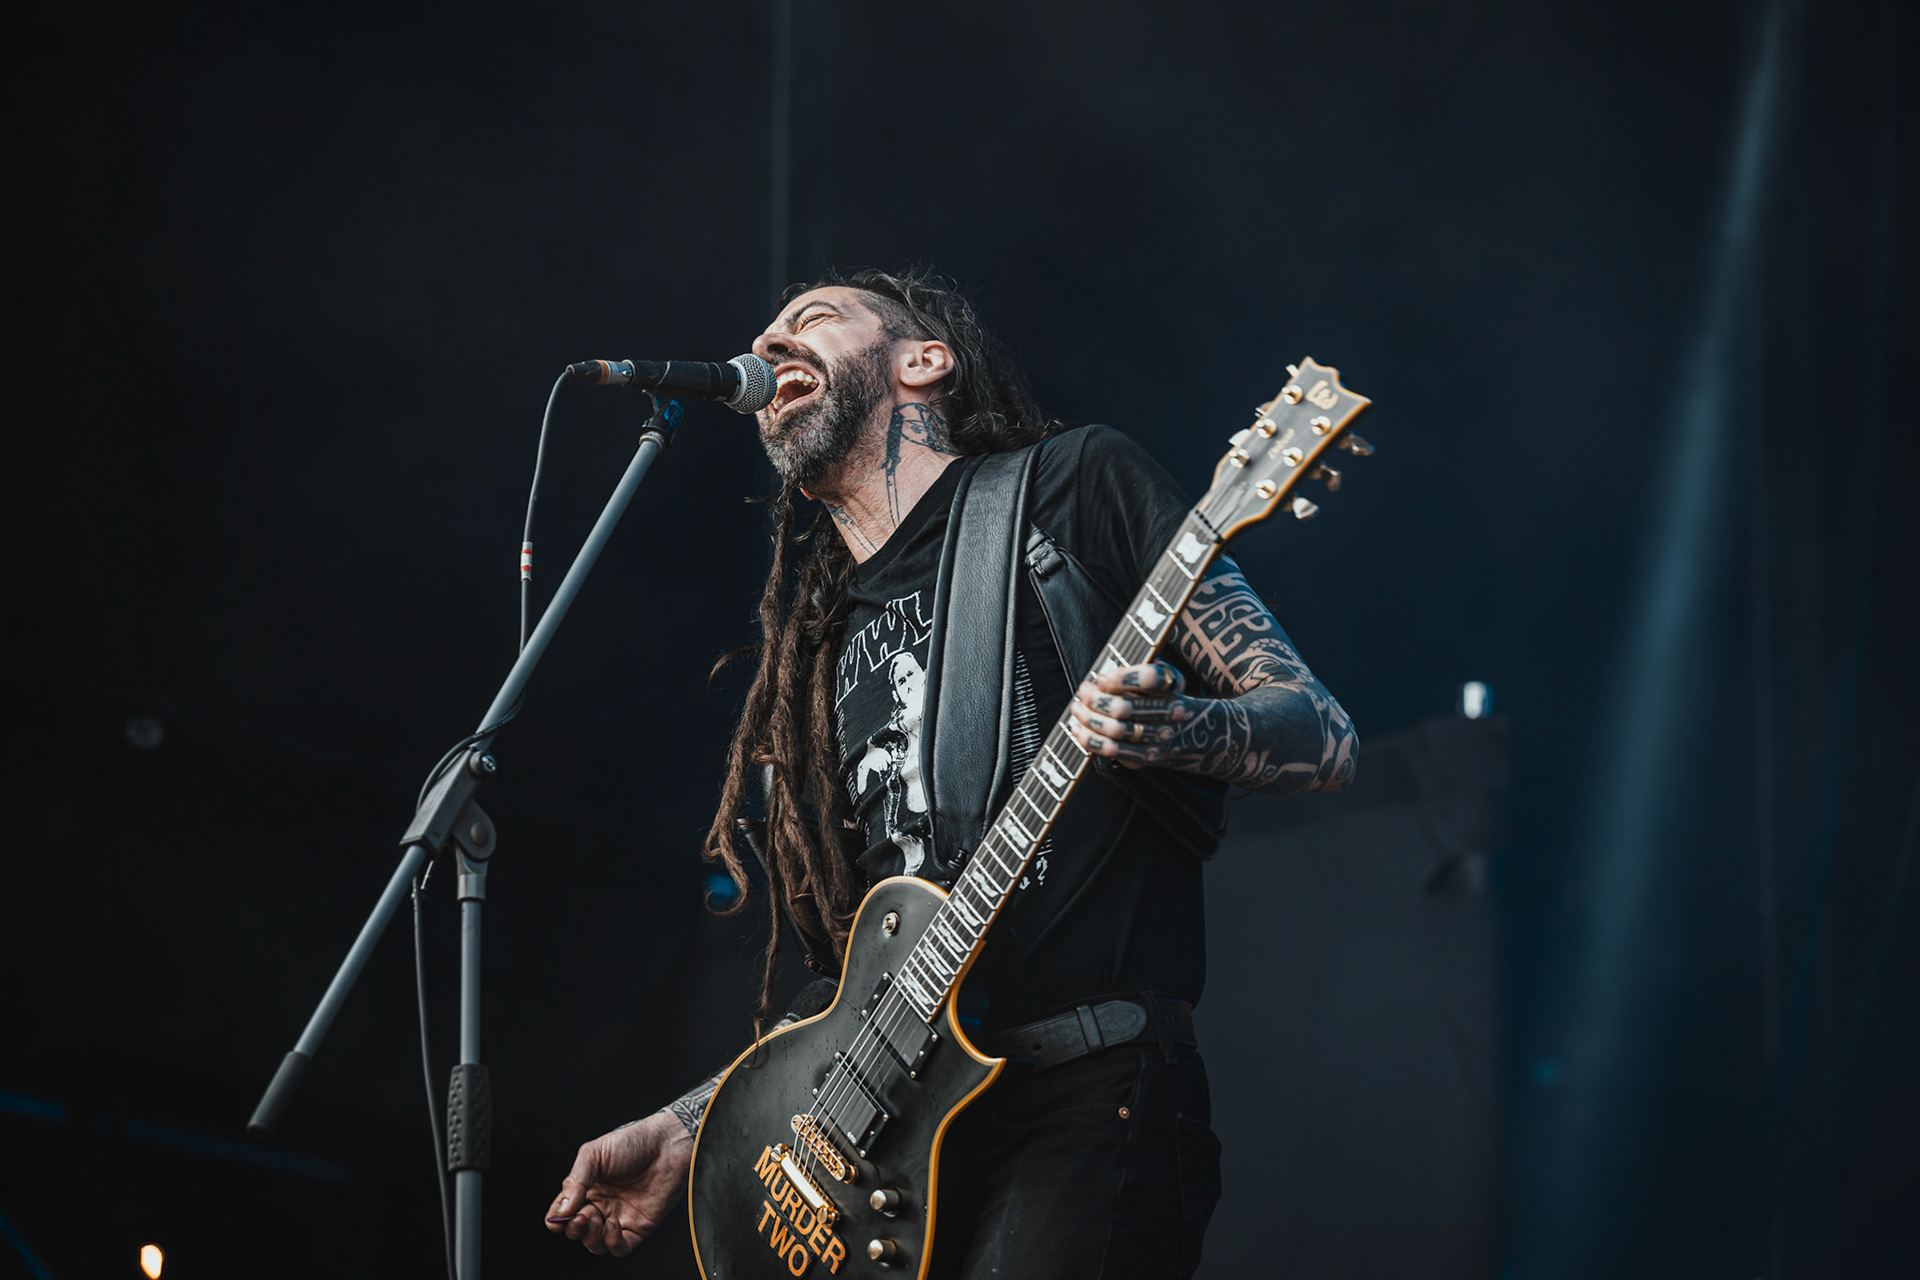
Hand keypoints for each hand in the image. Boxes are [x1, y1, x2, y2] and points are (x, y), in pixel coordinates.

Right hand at [545, 1111, 692, 1255]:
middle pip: (577, 1231)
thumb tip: (561, 1211)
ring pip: (595, 1244)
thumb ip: (575, 1181)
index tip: (557, 1218)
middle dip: (574, 1229)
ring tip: (598, 1219)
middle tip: (581, 1217)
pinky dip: (612, 1242)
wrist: (667, 1143)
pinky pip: (620, 1248)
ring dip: (591, 1238)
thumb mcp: (594, 1154)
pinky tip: (613, 1224)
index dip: (556, 1219)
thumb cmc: (632, 1142)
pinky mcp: (639, 1226)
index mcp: (587, 1188)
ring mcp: (620, 1217)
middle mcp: (602, 1205)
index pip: (563, 1212)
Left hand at [1067, 662, 1205, 768]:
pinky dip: (1089, 739)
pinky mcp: (1146, 756)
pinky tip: (1078, 729)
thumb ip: (1129, 674)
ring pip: (1115, 730)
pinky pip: (1112, 750)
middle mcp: (1170, 712)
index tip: (1102, 678)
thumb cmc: (1158, 695)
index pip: (1150, 678)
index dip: (1121, 678)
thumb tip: (1100, 682)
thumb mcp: (1154, 675)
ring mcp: (1159, 737)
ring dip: (1089, 719)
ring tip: (1077, 709)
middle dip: (1095, 700)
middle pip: (1124, 708)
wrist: (1189, 729)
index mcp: (1172, 684)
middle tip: (1083, 691)